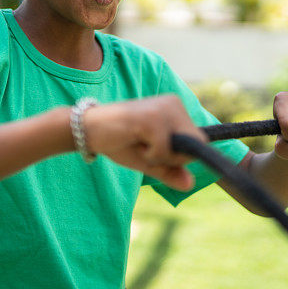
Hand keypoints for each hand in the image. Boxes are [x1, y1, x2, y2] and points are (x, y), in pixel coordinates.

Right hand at [81, 95, 205, 190]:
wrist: (88, 129)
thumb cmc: (119, 141)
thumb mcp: (149, 161)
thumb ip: (170, 171)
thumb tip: (190, 185)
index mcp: (176, 109)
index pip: (199, 141)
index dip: (181, 156)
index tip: (156, 152)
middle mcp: (174, 103)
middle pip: (196, 145)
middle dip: (173, 157)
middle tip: (147, 149)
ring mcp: (164, 108)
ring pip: (182, 149)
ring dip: (160, 156)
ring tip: (139, 143)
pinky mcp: (152, 117)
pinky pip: (164, 149)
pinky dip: (150, 155)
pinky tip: (134, 140)